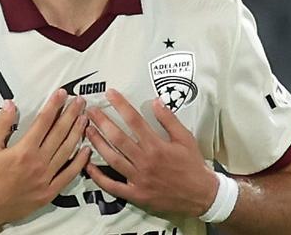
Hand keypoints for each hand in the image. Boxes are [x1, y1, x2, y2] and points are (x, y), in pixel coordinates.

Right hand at [0, 89, 90, 230]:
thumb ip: (1, 124)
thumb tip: (10, 106)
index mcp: (24, 151)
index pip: (44, 121)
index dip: (54, 105)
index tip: (61, 94)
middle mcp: (38, 163)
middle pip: (59, 133)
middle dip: (70, 114)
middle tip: (79, 102)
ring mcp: (45, 178)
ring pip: (67, 151)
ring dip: (77, 133)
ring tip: (84, 119)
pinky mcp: (48, 192)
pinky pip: (68, 175)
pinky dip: (79, 162)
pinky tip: (85, 151)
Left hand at [85, 89, 217, 216]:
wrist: (202, 196)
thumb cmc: (193, 166)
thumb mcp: (185, 138)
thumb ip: (169, 120)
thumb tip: (156, 101)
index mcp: (157, 146)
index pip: (134, 120)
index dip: (120, 105)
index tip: (110, 94)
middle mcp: (145, 161)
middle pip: (118, 138)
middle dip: (102, 122)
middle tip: (90, 111)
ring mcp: (139, 179)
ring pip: (112, 159)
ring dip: (97, 143)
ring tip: (87, 130)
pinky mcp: (136, 194)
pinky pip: (113, 186)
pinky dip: (99, 177)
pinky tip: (88, 165)